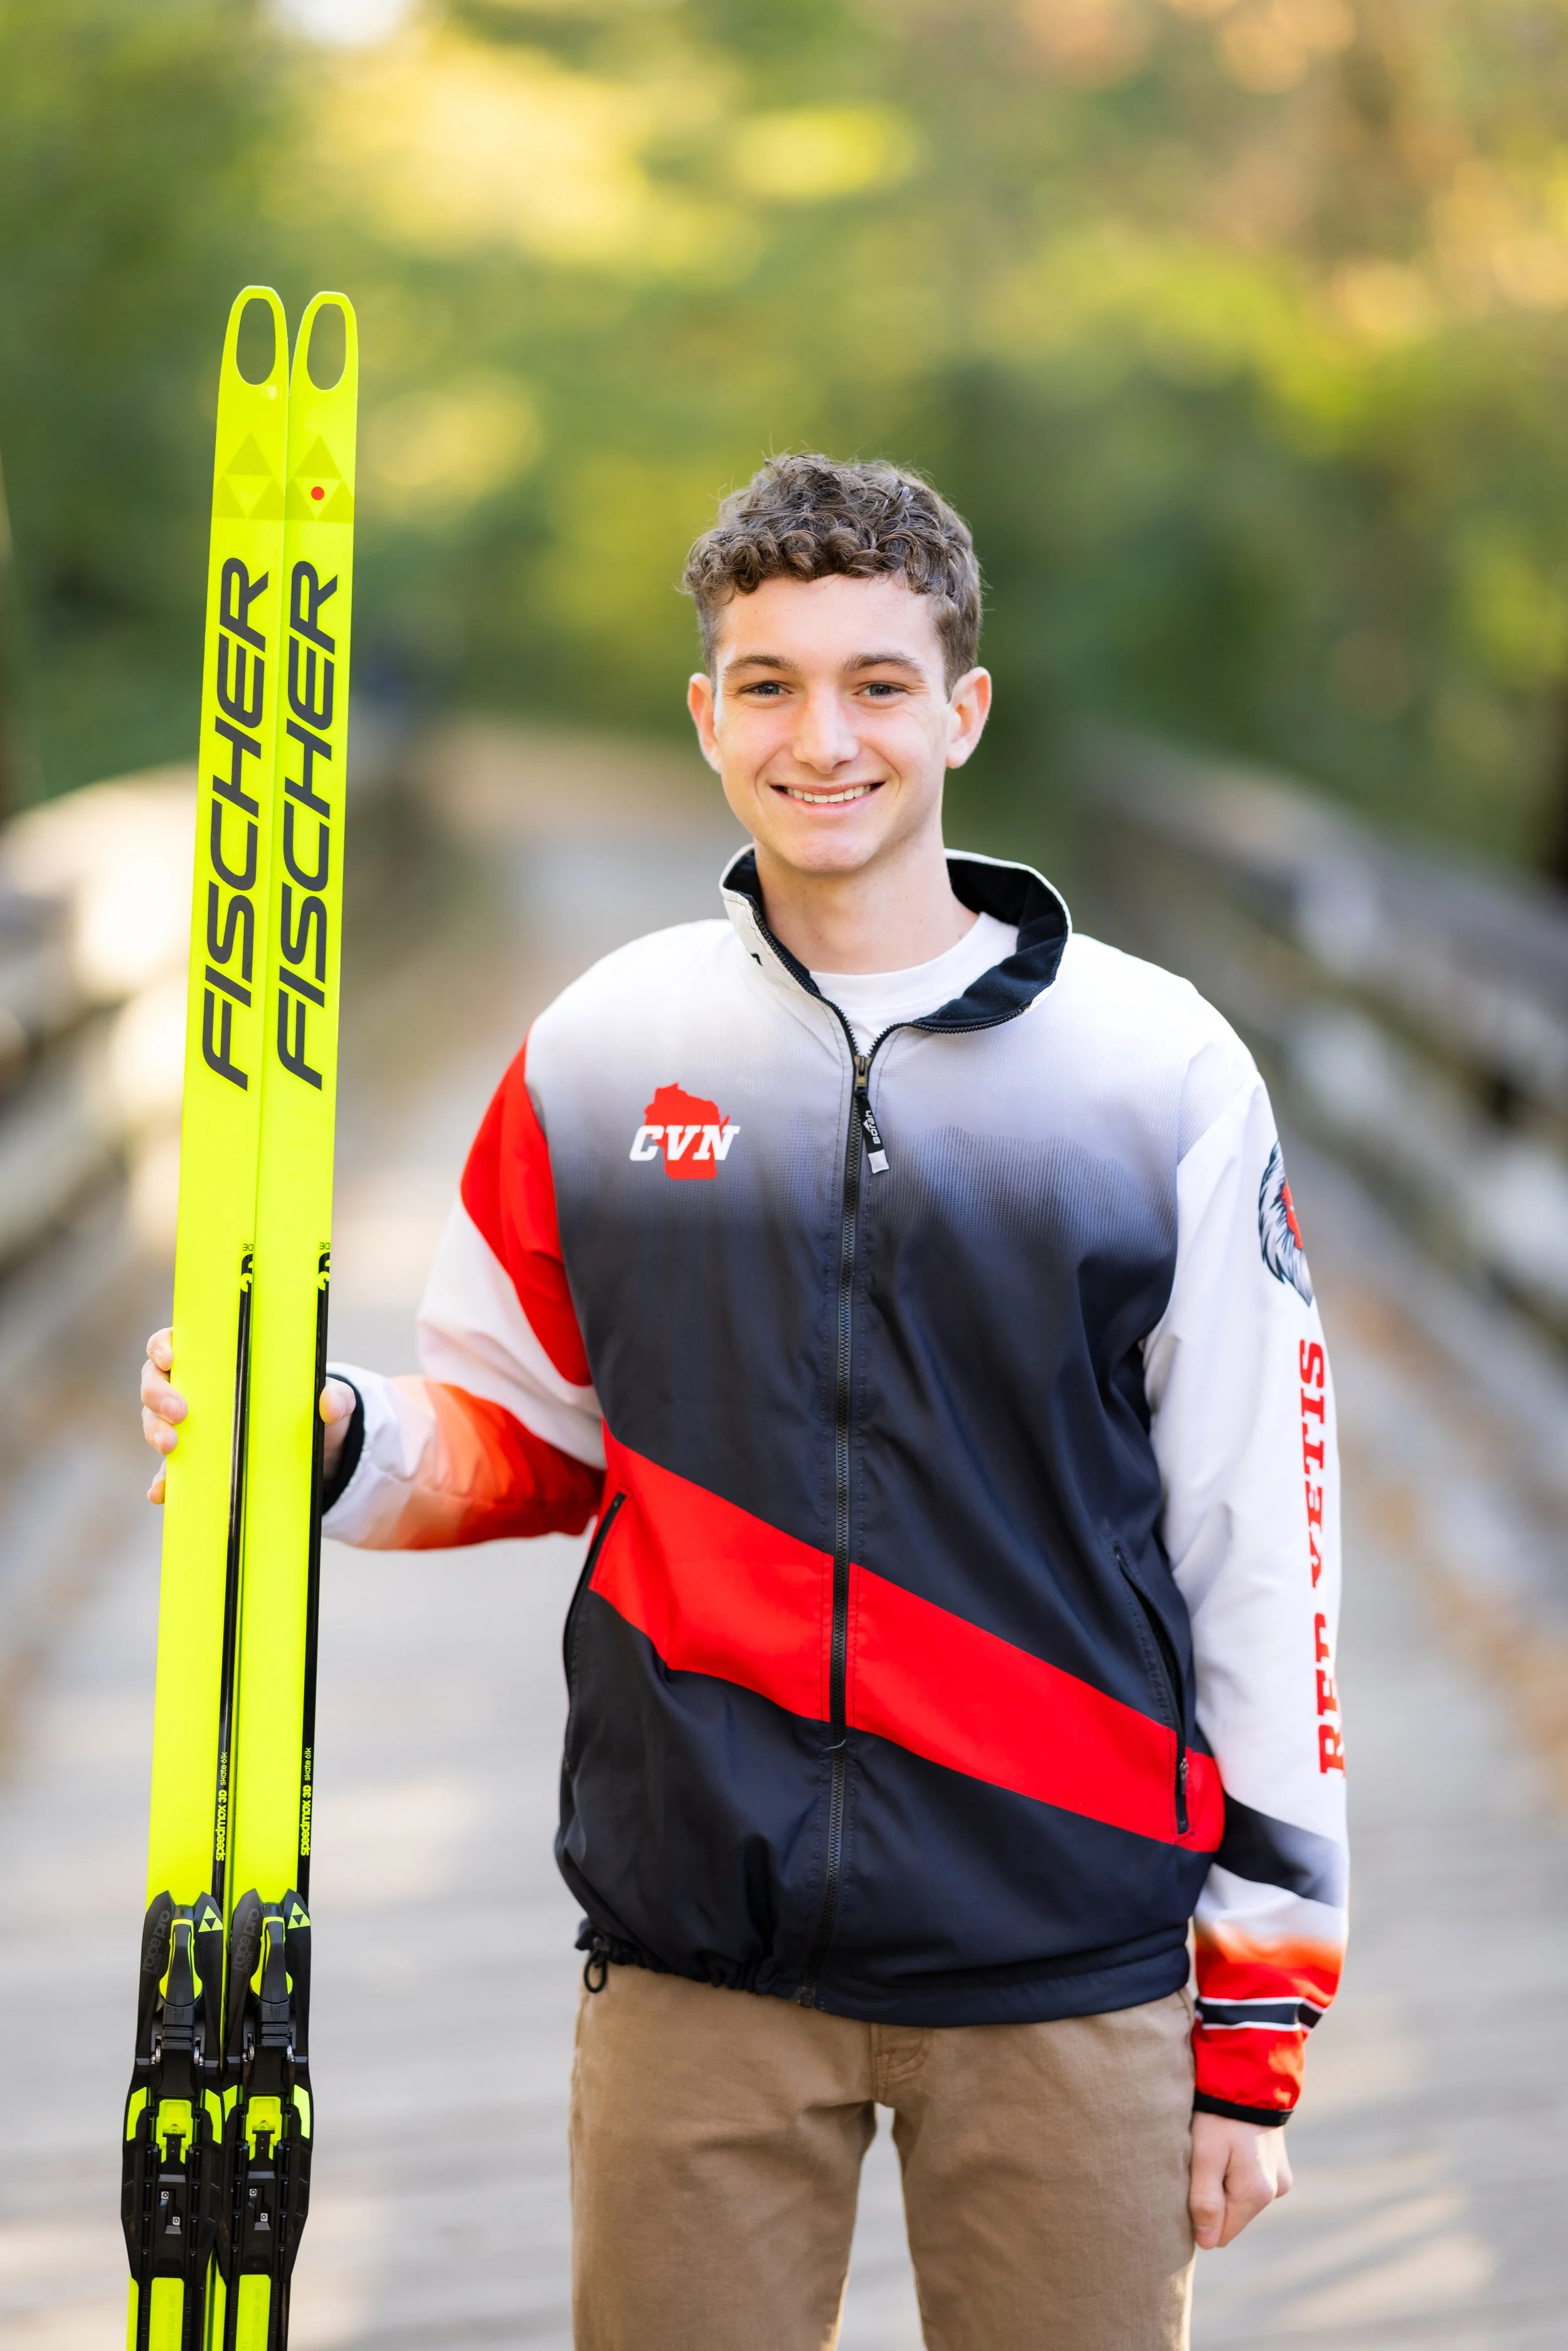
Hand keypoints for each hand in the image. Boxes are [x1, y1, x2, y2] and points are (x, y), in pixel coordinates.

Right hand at [141, 1327, 356, 1503]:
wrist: (317, 1450)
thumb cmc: (311, 1406)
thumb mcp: (329, 1398)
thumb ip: (336, 1396)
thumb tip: (331, 1404)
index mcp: (217, 1359)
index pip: (174, 1342)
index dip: (162, 1347)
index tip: (171, 1358)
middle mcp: (194, 1388)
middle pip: (155, 1382)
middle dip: (158, 1395)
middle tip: (179, 1411)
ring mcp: (190, 1426)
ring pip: (155, 1422)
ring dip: (156, 1432)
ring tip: (171, 1446)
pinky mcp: (196, 1461)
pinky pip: (170, 1471)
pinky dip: (162, 1482)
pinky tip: (161, 1492)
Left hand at [1189, 2112, 1291, 2249]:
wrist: (1247, 2070)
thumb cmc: (1219, 2113)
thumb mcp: (1204, 2155)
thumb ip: (1205, 2200)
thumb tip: (1206, 2243)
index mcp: (1258, 2193)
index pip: (1222, 2233)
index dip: (1200, 2216)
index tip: (1189, 2185)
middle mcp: (1275, 2190)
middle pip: (1231, 2214)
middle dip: (1212, 2195)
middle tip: (1199, 2161)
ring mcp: (1279, 2174)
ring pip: (1239, 2195)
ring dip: (1222, 2179)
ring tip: (1213, 2146)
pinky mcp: (1277, 2160)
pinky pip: (1249, 2178)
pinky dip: (1234, 2166)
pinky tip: (1227, 2142)